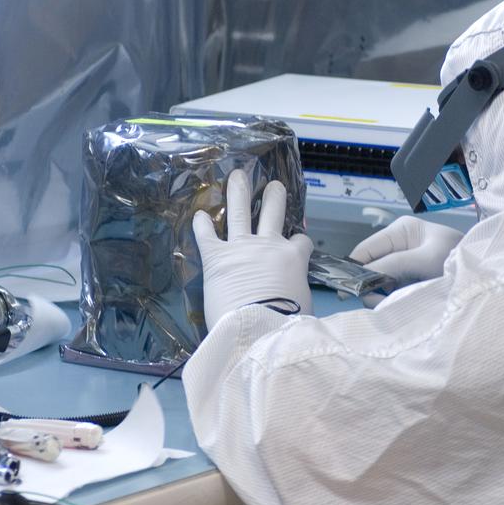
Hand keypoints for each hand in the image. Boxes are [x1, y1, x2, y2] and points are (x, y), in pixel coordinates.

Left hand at [193, 169, 312, 326]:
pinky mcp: (217, 257)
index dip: (299, 242)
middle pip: (273, 213)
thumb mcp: (305, 304)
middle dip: (274, 197)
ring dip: (238, 192)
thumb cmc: (286, 323)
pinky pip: (208, 235)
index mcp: (294, 259)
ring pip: (241, 212)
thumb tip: (294, 302)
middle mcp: (269, 245)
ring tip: (237, 176)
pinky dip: (202, 225)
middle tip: (274, 185)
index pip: (301, 242)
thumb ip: (298, 292)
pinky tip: (199, 216)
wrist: (259, 328)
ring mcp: (242, 247)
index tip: (297, 244)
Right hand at [349, 216, 462, 305]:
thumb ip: (394, 266)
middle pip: (370, 269)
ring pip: (379, 284)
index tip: (346, 289)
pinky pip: (392, 294)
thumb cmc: (459, 257)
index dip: (353, 268)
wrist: (486, 276)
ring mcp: (404, 267)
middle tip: (375, 302)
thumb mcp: (426, 259)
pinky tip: (399, 307)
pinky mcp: (411, 284)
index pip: (366, 250)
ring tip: (391, 305)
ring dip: (381, 297)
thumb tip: (362, 280)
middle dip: (369, 286)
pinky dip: (391, 302)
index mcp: (401, 231)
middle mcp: (399, 248)